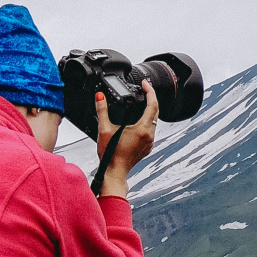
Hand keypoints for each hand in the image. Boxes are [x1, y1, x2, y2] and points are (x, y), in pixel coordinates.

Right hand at [95, 79, 158, 196]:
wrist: (114, 172)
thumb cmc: (110, 155)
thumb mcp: (104, 129)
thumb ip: (102, 110)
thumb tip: (100, 96)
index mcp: (142, 129)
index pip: (152, 104)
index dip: (150, 91)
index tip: (145, 84)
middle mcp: (149, 135)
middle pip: (156, 111)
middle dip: (151, 98)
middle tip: (144, 89)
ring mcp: (150, 141)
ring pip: (154, 121)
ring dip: (150, 109)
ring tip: (143, 100)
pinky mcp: (147, 146)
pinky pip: (151, 129)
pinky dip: (147, 120)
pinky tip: (139, 118)